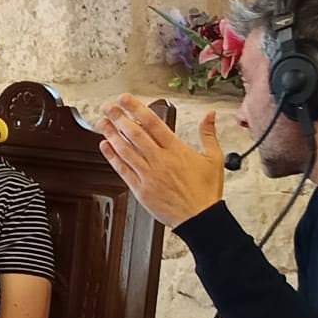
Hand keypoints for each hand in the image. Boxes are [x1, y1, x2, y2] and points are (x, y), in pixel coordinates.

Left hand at [99, 95, 225, 228]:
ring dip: (111, 134)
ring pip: (125, 150)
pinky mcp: (141, 189)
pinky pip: (123, 170)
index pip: (152, 122)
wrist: (201, 218)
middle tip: (108, 107)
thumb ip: (208, 134)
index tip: (125, 99)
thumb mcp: (214, 159)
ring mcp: (148, 174)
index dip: (136, 108)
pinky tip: (105, 146)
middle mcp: (160, 160)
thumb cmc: (206, 191)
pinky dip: (112, 157)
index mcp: (176, 150)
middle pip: (134, 133)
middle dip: (119, 117)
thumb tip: (210, 115)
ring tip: (102, 122)